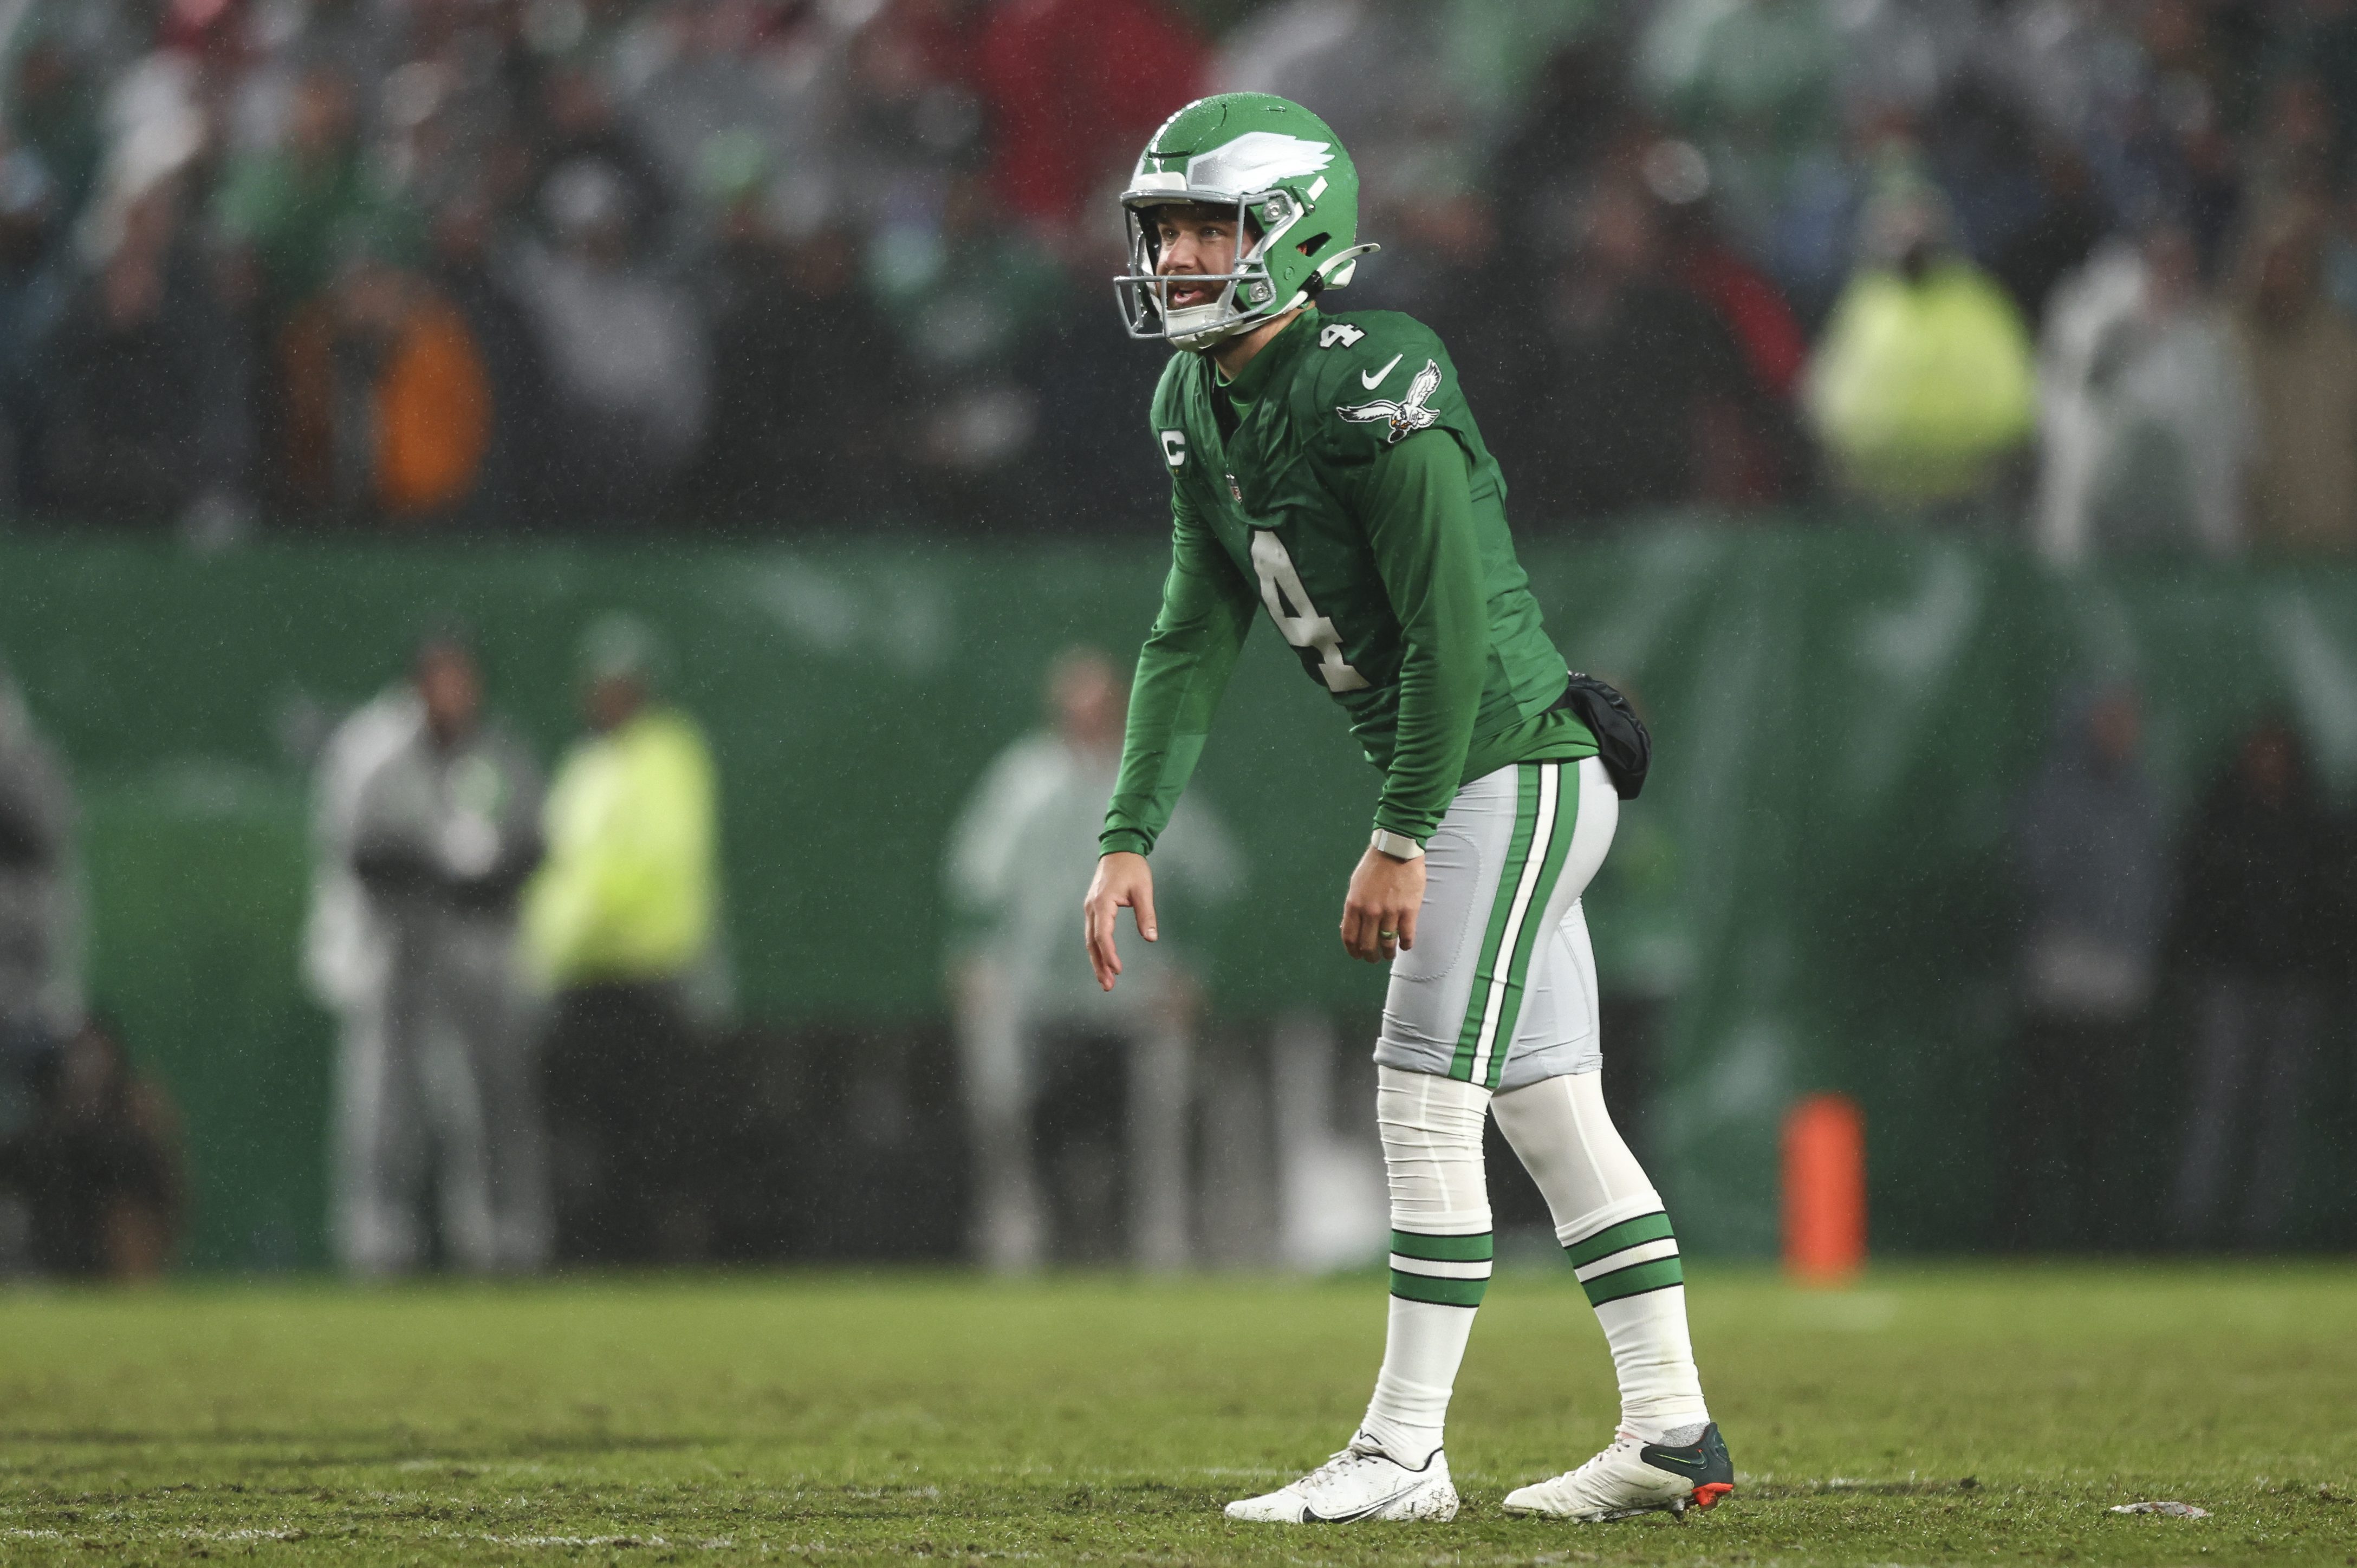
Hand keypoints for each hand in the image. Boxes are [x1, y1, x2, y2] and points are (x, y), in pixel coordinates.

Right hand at [1083, 851, 1157, 991]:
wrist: (1119, 849)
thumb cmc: (1132, 867)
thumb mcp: (1143, 890)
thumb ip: (1146, 914)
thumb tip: (1151, 937)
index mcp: (1102, 903)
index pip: (1103, 935)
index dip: (1110, 954)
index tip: (1119, 969)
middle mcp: (1092, 908)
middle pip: (1092, 942)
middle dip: (1100, 965)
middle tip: (1108, 985)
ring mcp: (1090, 908)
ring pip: (1090, 939)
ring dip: (1097, 960)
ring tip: (1106, 980)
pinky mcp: (1093, 908)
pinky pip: (1093, 933)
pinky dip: (1097, 949)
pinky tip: (1103, 960)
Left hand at [1341, 845, 1424, 962]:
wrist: (1396, 849)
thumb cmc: (1374, 866)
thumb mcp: (1355, 885)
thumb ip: (1352, 908)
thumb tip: (1347, 927)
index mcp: (1354, 905)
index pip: (1349, 937)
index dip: (1353, 951)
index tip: (1357, 956)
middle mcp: (1370, 912)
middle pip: (1368, 945)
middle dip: (1370, 957)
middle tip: (1374, 959)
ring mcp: (1390, 912)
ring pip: (1388, 943)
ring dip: (1388, 953)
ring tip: (1389, 954)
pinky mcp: (1409, 910)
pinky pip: (1406, 935)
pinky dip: (1405, 944)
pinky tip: (1405, 946)